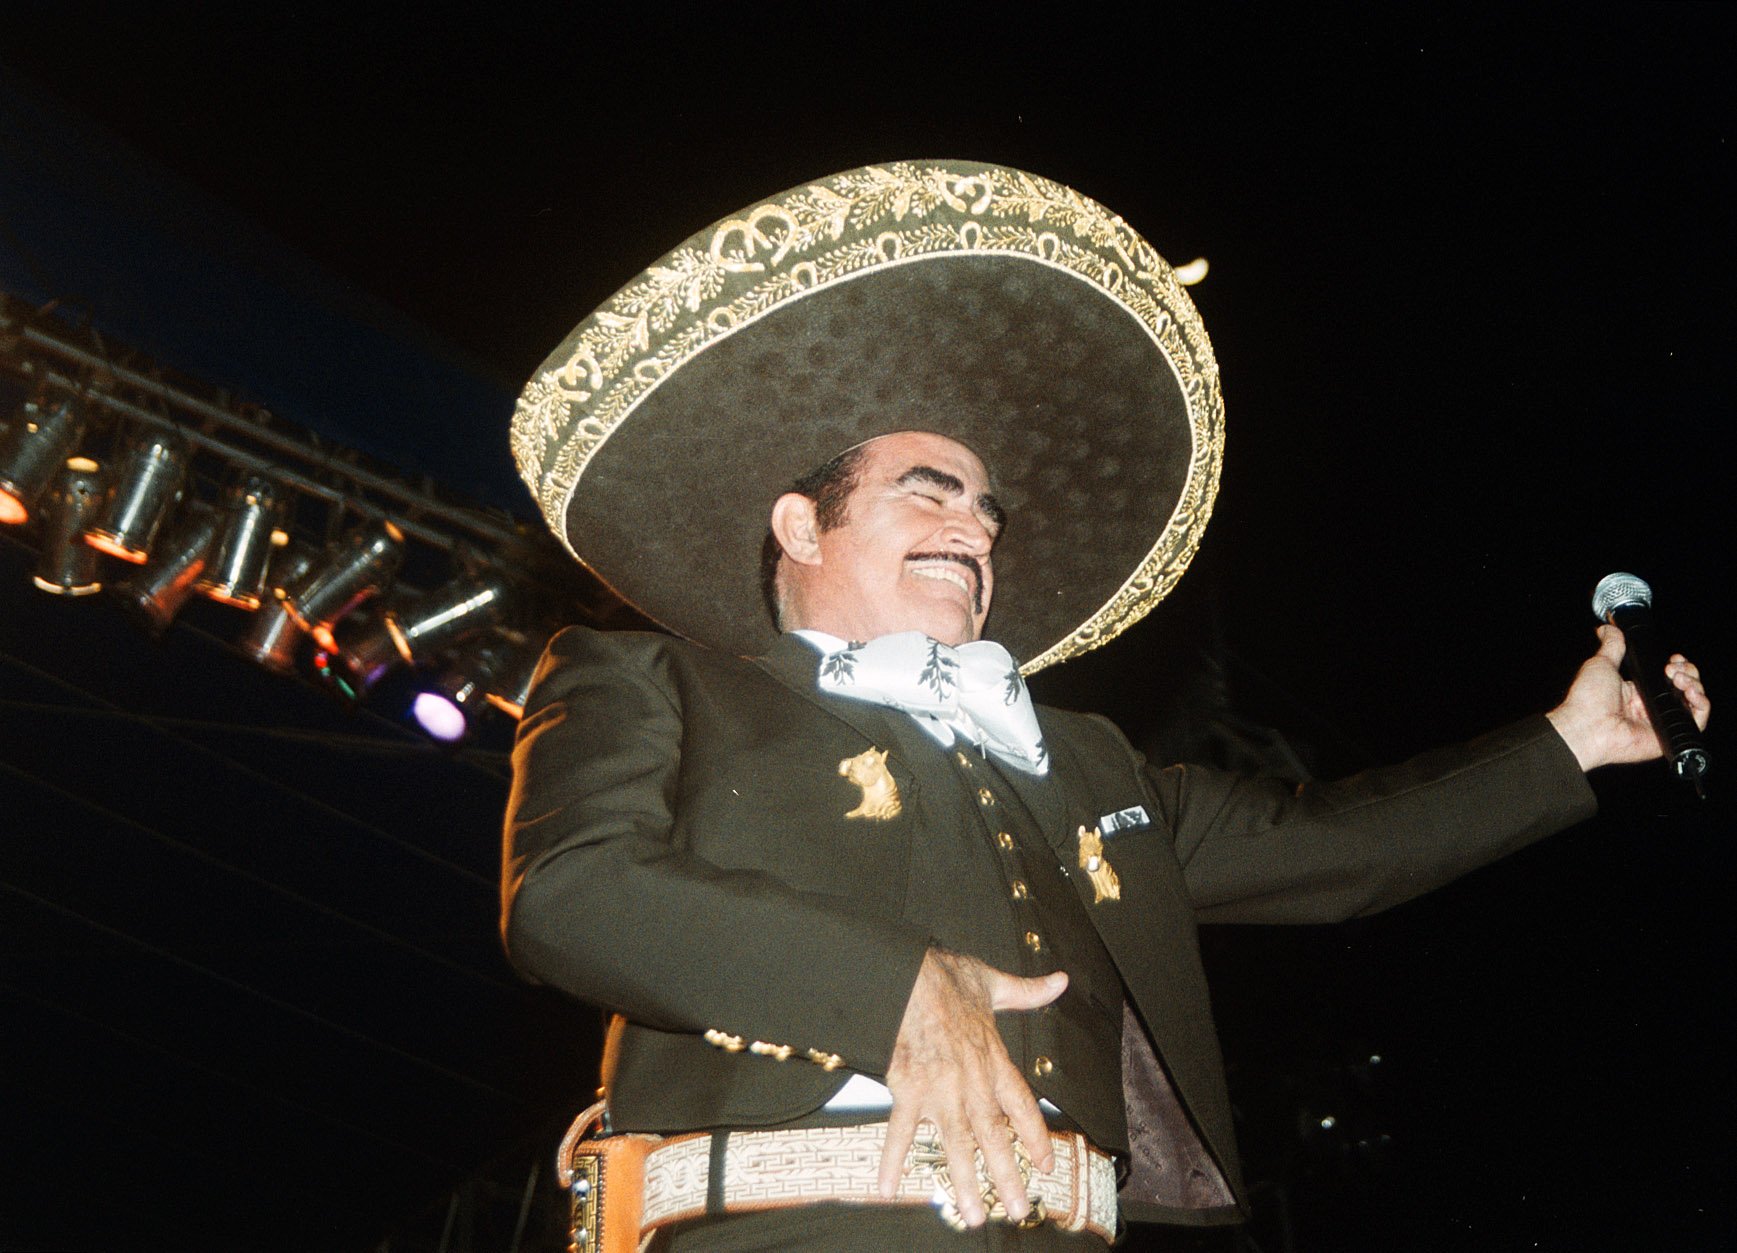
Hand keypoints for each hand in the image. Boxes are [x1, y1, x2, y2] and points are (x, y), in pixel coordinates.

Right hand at [876, 948, 1066, 1225]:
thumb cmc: (946, 978)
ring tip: (973, 1212)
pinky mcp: (907, 1090)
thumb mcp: (993, 983)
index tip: (1045, 1164)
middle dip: (1007, 1176)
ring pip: (956, 1145)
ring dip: (965, 1181)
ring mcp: (939, 1091)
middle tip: (1017, 1208)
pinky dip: (892, 1160)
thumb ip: (1027, 992)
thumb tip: (1059, 981)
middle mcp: (971, 1083)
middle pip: (994, 1138)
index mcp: (994, 1060)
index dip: (1035, 1138)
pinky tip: (887, 1188)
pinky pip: (899, 1132)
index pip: (1021, 1107)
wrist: (907, 976)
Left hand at [1546, 625, 1709, 770]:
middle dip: (1687, 672)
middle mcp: (1650, 707)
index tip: (1674, 658)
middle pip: (1684, 688)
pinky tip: (1691, 693)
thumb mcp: (1601, 664)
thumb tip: (1608, 628)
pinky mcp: (1668, 736)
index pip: (1668, 677)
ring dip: (1695, 685)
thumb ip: (1611, 645)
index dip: (1678, 666)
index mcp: (1637, 692)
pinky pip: (1696, 723)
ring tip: (1679, 678)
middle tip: (1673, 667)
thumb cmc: (1587, 700)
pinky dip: (1701, 706)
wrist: (1586, 727)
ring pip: (1693, 703)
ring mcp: (1660, 722)